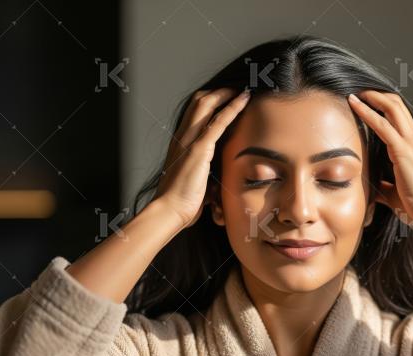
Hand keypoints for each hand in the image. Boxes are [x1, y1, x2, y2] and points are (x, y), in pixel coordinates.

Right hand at [151, 87, 250, 228]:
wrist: (168, 209)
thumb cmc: (180, 201)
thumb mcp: (193, 180)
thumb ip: (203, 173)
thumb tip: (214, 183)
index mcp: (180, 142)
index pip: (193, 112)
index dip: (209, 101)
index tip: (224, 97)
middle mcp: (183, 136)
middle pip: (198, 101)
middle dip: (218, 91)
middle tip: (235, 89)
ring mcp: (190, 140)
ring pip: (207, 104)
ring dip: (226, 94)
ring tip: (241, 89)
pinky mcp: (200, 148)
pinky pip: (218, 121)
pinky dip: (233, 107)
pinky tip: (244, 100)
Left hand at [347, 90, 412, 228]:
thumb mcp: (395, 191)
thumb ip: (384, 185)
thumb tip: (371, 188)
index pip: (399, 115)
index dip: (382, 105)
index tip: (365, 101)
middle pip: (396, 104)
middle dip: (376, 95)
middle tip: (358, 92)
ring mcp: (410, 141)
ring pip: (391, 107)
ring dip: (371, 97)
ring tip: (355, 93)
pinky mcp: (402, 149)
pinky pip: (381, 124)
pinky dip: (366, 111)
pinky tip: (354, 104)